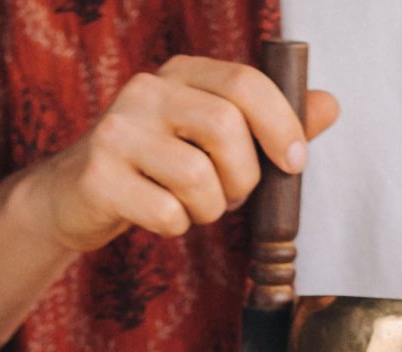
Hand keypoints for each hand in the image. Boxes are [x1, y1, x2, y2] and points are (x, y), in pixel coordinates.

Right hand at [17, 58, 340, 253]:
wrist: (71, 198)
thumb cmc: (153, 168)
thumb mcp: (209, 138)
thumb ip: (267, 123)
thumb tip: (329, 105)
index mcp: (180, 74)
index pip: (244, 83)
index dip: (280, 123)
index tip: (295, 163)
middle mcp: (145, 92)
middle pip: (224, 128)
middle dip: (243, 177)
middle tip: (232, 197)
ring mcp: (117, 133)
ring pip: (197, 177)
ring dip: (210, 209)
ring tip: (193, 209)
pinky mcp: (97, 176)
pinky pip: (166, 212)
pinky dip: (176, 227)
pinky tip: (160, 218)